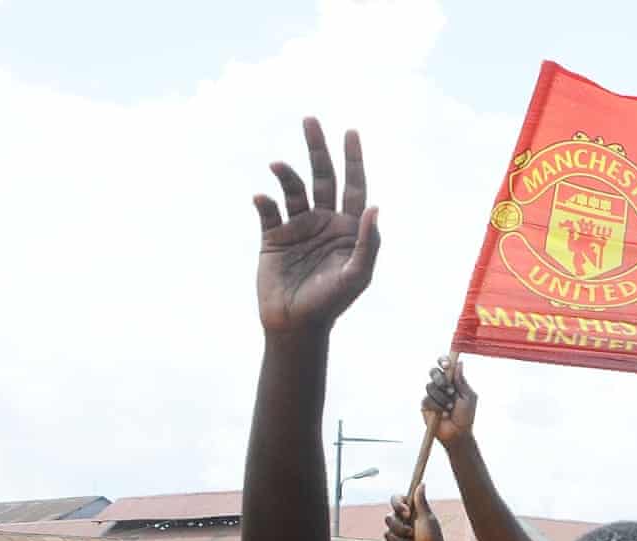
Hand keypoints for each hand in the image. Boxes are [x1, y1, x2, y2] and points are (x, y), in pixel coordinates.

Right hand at [253, 118, 380, 335]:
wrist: (295, 324)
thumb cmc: (332, 302)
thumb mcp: (357, 274)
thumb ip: (368, 242)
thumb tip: (374, 206)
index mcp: (349, 228)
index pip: (354, 186)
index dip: (353, 159)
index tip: (350, 131)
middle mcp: (324, 222)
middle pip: (323, 177)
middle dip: (318, 149)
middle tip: (311, 120)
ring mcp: (298, 227)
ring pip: (293, 189)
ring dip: (286, 174)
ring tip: (276, 166)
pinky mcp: (272, 236)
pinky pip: (268, 210)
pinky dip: (264, 201)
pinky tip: (262, 197)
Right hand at [383, 484, 445, 540]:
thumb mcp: (428, 520)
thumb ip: (421, 502)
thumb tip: (421, 484)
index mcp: (410, 511)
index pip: (395, 499)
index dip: (398, 505)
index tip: (407, 513)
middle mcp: (401, 521)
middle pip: (388, 517)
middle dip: (400, 528)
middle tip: (412, 534)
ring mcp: (395, 534)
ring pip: (386, 533)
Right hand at [424, 354, 477, 446]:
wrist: (458, 434)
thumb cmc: (466, 416)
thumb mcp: (468, 397)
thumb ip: (462, 382)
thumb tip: (459, 363)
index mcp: (453, 381)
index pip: (445, 366)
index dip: (443, 361)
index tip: (447, 365)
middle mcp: (441, 386)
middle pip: (433, 371)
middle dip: (440, 379)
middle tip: (450, 390)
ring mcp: (432, 395)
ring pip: (430, 386)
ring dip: (442, 398)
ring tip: (450, 408)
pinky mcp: (425, 405)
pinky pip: (427, 399)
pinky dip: (437, 407)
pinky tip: (443, 415)